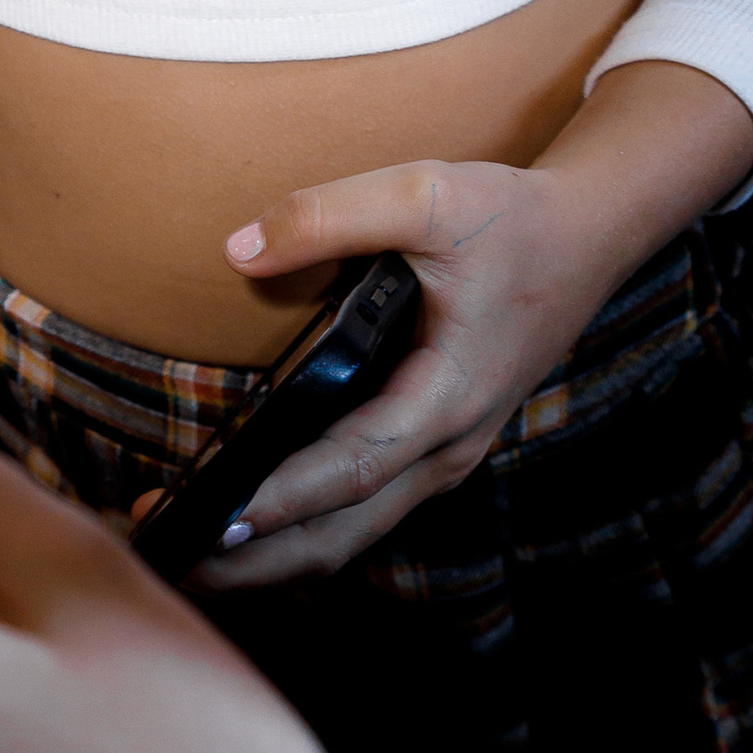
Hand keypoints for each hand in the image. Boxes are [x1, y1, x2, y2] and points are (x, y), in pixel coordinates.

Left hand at [202, 59, 752, 585]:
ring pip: (351, 534)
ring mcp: (443, 458)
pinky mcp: (432, 450)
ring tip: (185, 558)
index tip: (211, 517)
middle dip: (255, 557)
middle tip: (165, 559)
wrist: (587, 238)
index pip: (351, 467)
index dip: (281, 498)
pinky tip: (243, 530)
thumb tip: (238, 250)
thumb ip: (330, 216)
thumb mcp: (425, 193)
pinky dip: (303, 532)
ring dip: (272, 556)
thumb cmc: (510, 220)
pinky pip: (362, 511)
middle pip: (342, 531)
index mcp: (448, 398)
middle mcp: (448, 448)